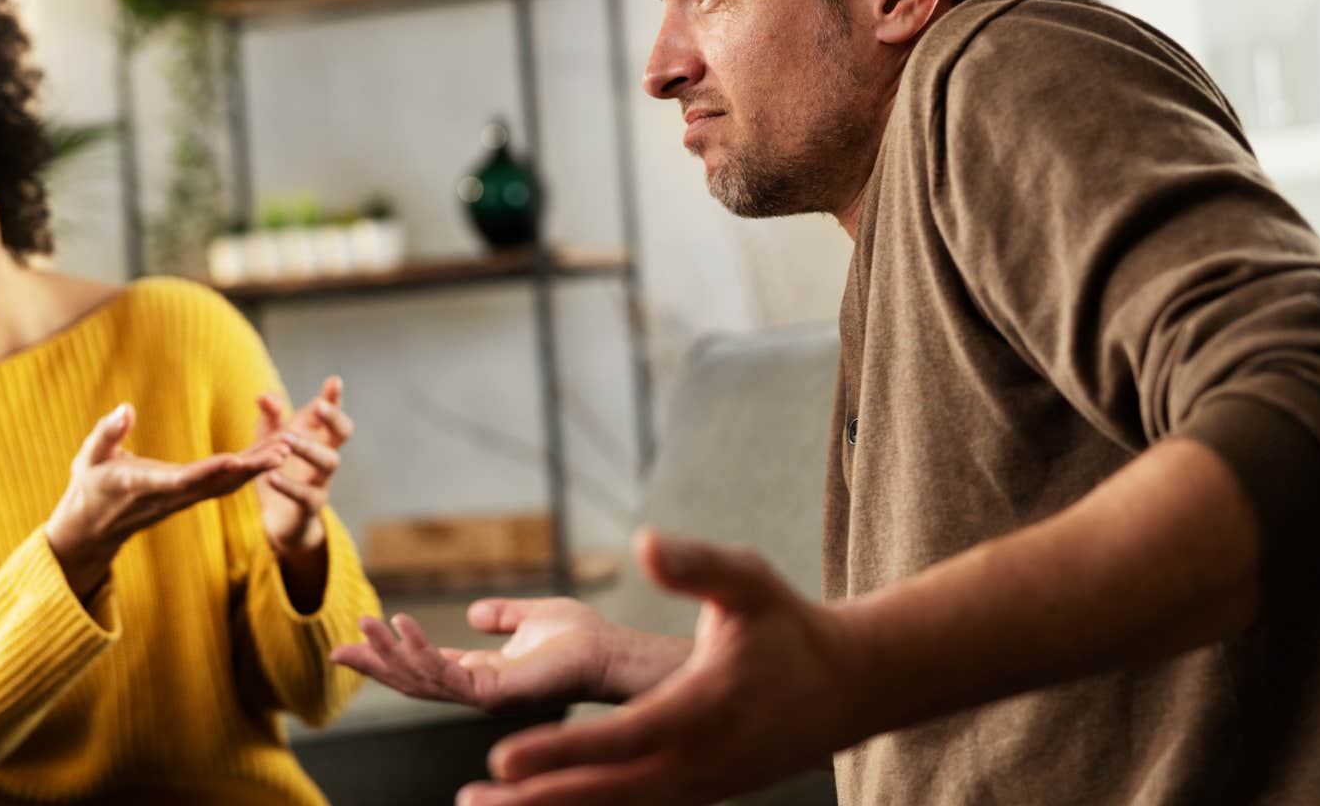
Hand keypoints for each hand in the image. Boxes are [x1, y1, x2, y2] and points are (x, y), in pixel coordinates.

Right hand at [46, 403, 285, 599]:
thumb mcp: (88, 458)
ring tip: (286, 447)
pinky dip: (248, 471)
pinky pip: (224, 485)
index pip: (180, 480)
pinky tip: (271, 455)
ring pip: (226, 485)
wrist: (92, 528)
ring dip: (257, 469)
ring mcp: (182, 500)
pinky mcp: (190, 497)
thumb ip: (108, 434)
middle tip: (281, 450)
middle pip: (216, 484)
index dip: (208, 471)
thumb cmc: (88, 487)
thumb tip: (126, 408)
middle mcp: (169, 496)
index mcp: (142, 485)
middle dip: (250, 468)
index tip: (234, 460)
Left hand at [257, 376, 352, 553]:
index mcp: (318, 435)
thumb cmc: (281, 469)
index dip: (334, 398)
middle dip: (334, 418)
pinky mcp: (311, 506)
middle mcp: (326, 455)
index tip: (334, 381)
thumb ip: (269, 417)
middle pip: (342, 433)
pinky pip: (306, 495)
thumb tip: (264, 396)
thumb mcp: (271, 440)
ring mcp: (322, 481)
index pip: (331, 412)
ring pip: (329, 462)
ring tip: (287, 440)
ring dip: (309, 448)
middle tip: (319, 406)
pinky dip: (289, 485)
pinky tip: (272, 476)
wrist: (280, 517)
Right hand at [331, 597, 618, 713]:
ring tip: (364, 627)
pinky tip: (403, 629)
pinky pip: (448, 677)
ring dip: (389, 657)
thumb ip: (500, 615)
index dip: (390, 655)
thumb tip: (473, 612)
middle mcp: (477, 689)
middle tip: (337, 649)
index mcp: (481, 672)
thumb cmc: (579, 637)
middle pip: (413, 681)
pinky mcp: (497, 693)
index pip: (424, 668)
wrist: (609, 651)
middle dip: (375, 666)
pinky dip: (422, 653)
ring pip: (423, 682)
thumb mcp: (529, 616)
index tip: (355, 639)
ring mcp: (485, 695)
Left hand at [456, 529, 860, 805]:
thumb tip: (644, 541)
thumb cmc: (791, 628)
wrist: (846, 687)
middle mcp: (696, 762)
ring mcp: (698, 786)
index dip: (558, 752)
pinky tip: (540, 805)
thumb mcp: (748, 582)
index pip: (618, 740)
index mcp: (699, 710)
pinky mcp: (698, 793)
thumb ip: (695, 564)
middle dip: (536, 800)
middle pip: (605, 793)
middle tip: (472, 801)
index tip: (502, 758)